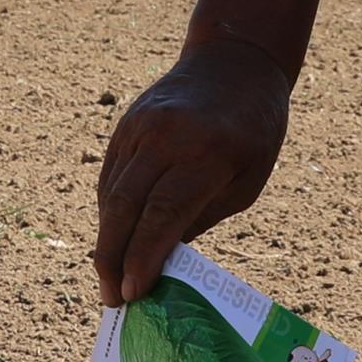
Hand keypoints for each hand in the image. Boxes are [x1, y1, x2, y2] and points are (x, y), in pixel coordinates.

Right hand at [94, 44, 292, 304]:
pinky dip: (110, 214)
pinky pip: (111, 178)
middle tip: (111, 299)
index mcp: (207, 153)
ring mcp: (139, 128)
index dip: (142, 258)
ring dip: (107, 241)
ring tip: (111, 278)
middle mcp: (166, 137)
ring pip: (111, 195)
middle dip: (112, 259)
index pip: (162, 214)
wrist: (235, 61)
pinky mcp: (125, 126)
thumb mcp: (246, 182)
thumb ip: (201, 217)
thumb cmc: (253, 131)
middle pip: (125, 207)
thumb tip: (160, 263)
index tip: (131, 295)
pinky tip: (115, 240)